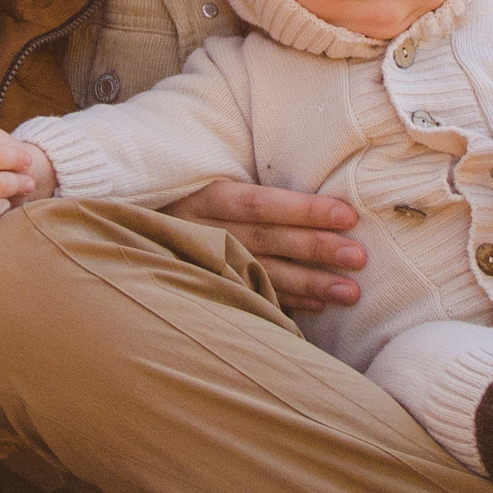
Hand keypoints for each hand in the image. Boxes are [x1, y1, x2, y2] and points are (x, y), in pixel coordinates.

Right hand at [169, 180, 366, 310]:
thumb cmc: (186, 203)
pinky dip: (287, 303)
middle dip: (315, 248)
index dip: (304, 210)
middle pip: (267, 240)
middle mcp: (203, 231)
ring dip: (310, 284)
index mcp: (205, 198)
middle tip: (359, 256)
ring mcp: (203, 264)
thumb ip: (249, 194)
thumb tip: (318, 199)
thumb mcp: (205, 185)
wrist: (133, 236)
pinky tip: (319, 306)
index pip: (261, 204)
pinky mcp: (206, 288)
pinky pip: (253, 297)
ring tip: (351, 291)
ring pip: (262, 275)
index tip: (347, 215)